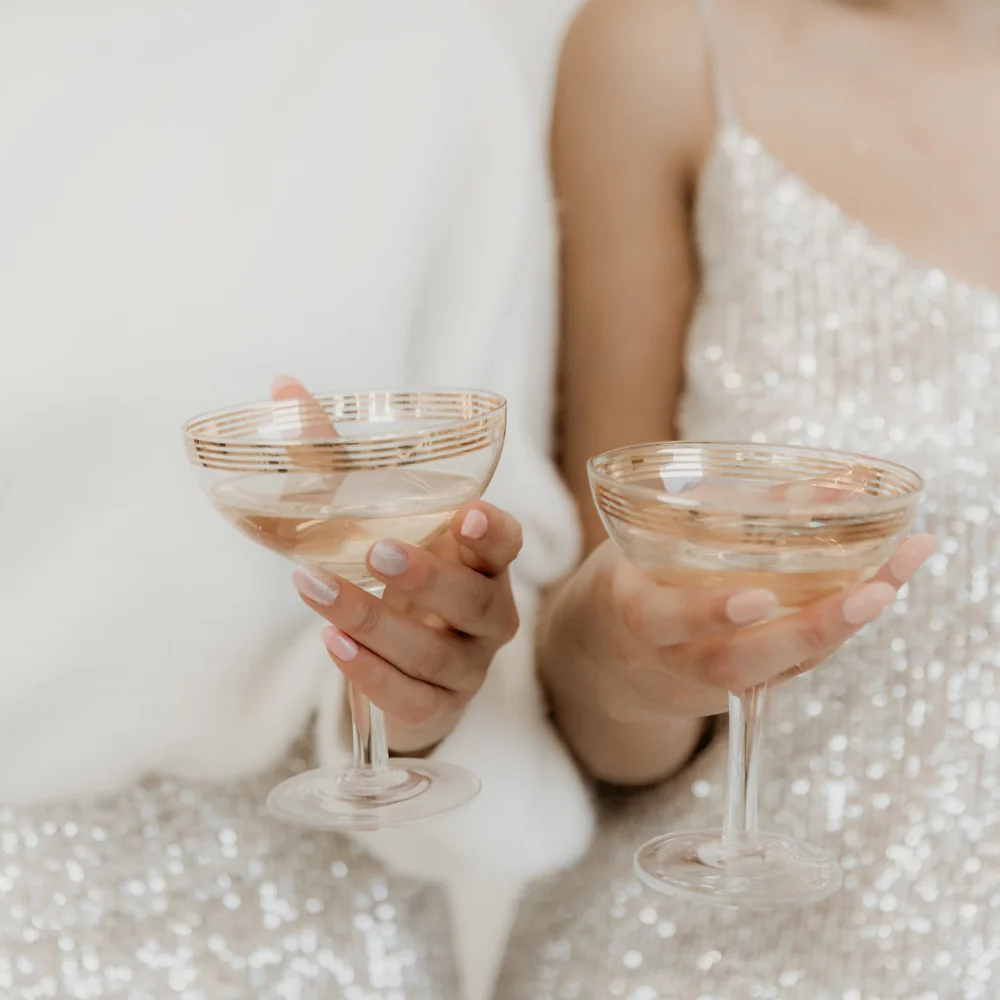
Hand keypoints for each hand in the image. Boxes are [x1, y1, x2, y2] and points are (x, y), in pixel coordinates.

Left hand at [270, 375, 523, 753]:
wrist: (397, 669)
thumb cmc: (390, 579)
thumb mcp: (365, 521)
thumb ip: (329, 462)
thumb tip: (282, 386)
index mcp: (482, 563)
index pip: (506, 544)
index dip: (494, 531)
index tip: (467, 513)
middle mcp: (487, 615)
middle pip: (478, 601)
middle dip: (429, 578)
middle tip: (380, 550)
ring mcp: (467, 667)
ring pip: (436, 653)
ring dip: (376, 622)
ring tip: (317, 591)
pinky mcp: (438, 708)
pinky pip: (412, 698)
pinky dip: (371, 674)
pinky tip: (332, 644)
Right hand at [538, 533, 936, 783]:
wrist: (606, 660)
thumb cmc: (633, 579)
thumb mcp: (652, 540)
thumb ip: (726, 512)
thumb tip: (832, 486)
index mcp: (634, 617)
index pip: (664, 620)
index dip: (708, 612)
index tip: (757, 597)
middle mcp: (672, 661)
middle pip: (736, 665)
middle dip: (808, 631)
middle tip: (870, 593)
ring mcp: (709, 684)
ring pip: (777, 672)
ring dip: (841, 629)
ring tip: (893, 581)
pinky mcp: (741, 691)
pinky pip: (793, 666)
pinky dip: (838, 628)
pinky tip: (881, 585)